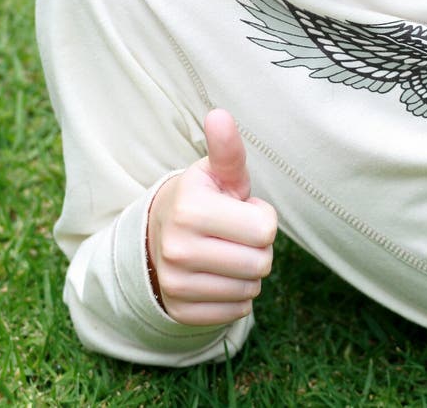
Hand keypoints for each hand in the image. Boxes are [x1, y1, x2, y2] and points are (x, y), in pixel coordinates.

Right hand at [147, 108, 277, 325]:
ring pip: (251, 289)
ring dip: (248, 271)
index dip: (262, 217)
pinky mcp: (180, 310)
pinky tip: (218, 275)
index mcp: (190, 208)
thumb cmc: (203, 197)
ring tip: (226, 250)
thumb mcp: (216, 172)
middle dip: (258, 246)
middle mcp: (177, 248)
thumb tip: (219, 114)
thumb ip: (226, 149)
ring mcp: (175, 283)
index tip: (241, 208)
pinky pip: (236, 311)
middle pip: (261, 262)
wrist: (161, 232)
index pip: (265, 229)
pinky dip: (236, 295)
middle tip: (235, 232)